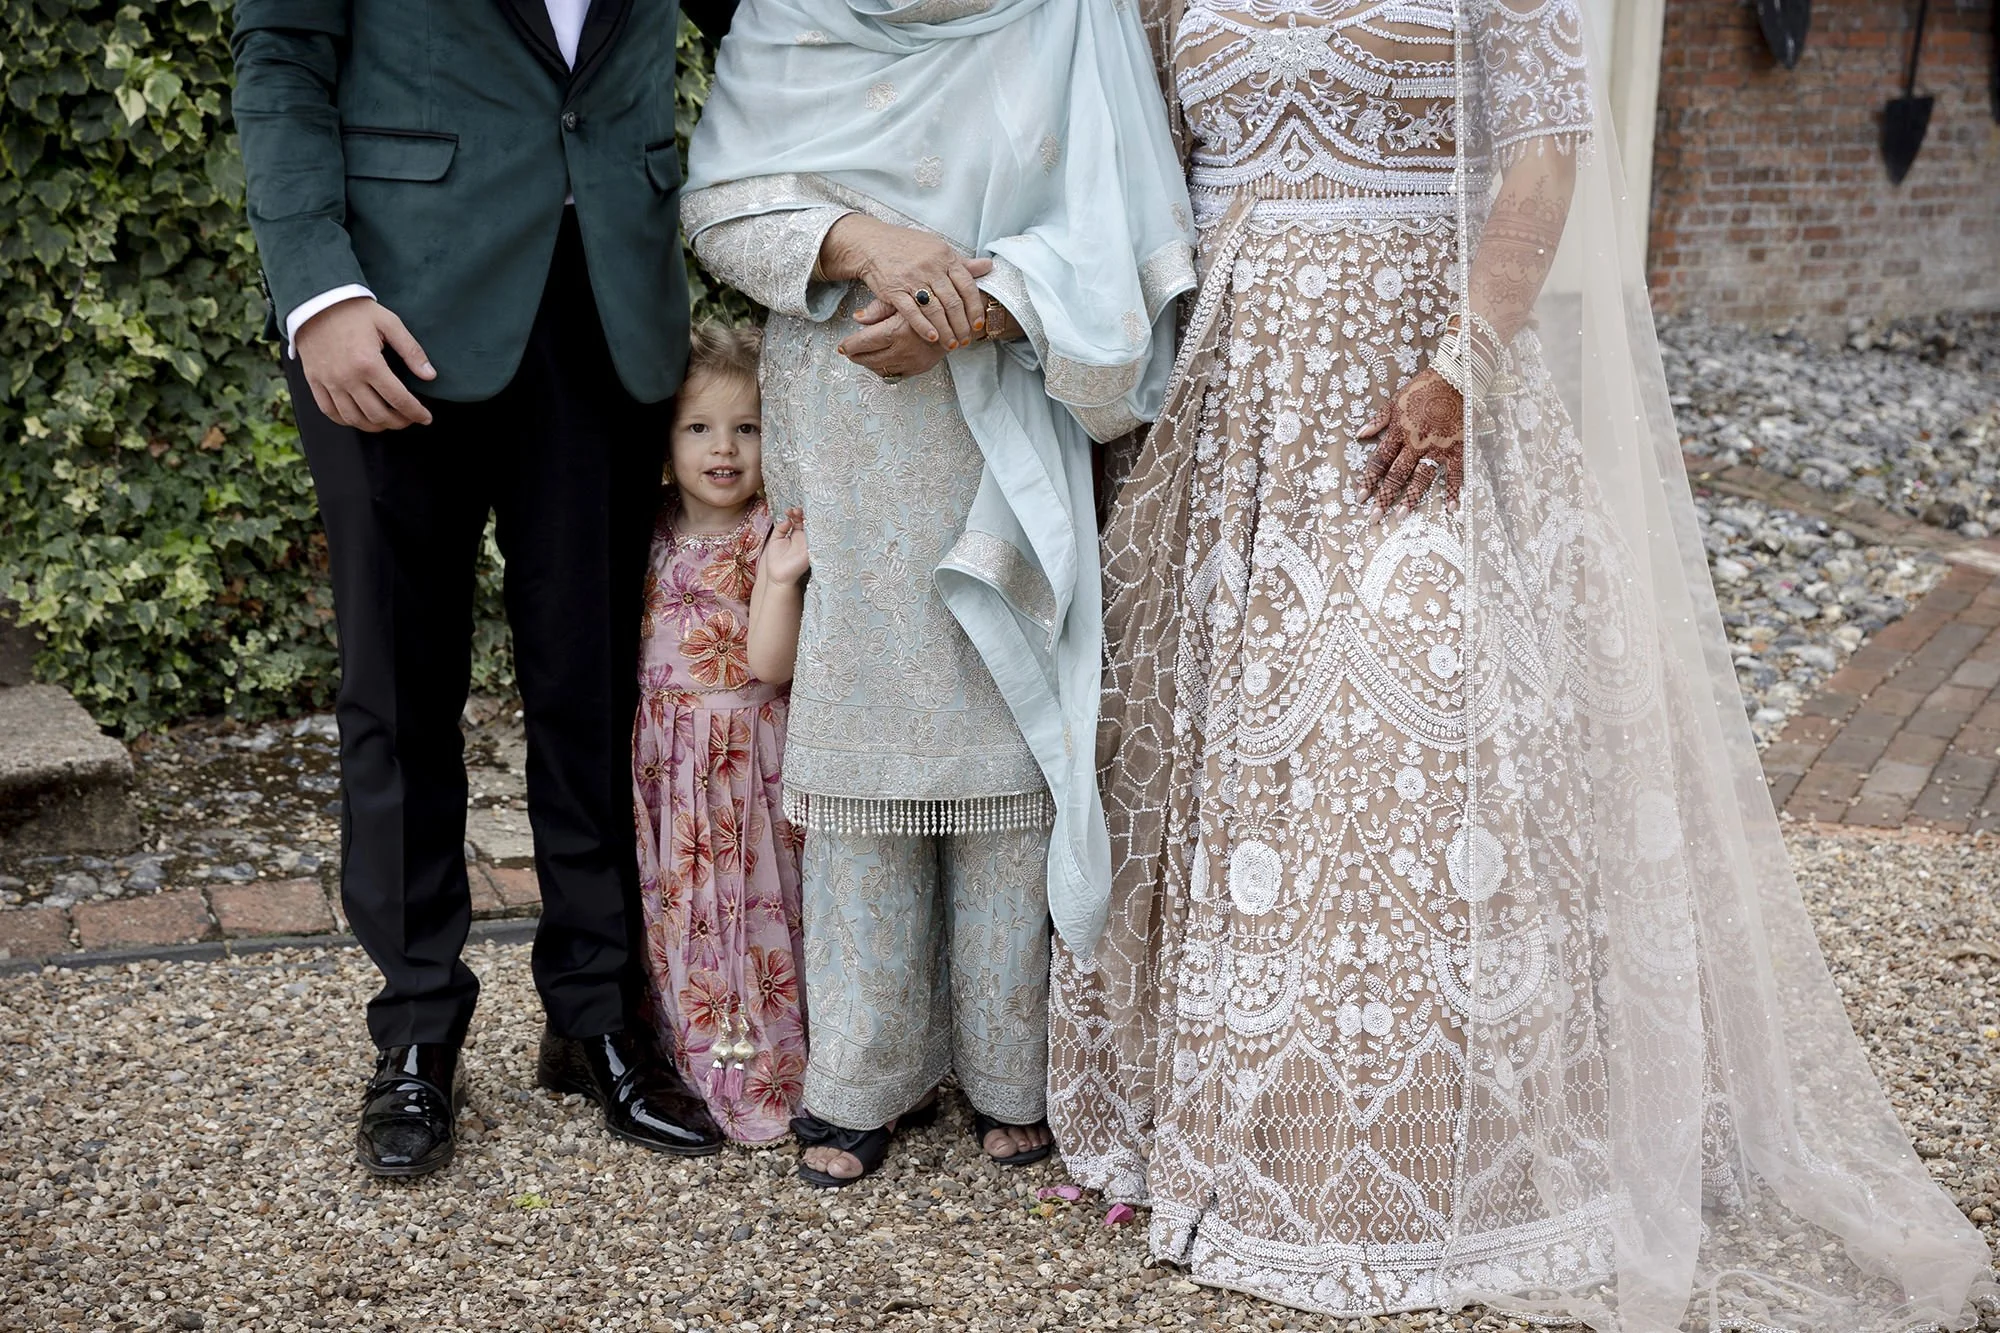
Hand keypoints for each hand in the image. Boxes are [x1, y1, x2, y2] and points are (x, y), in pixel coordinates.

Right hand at [294, 297, 436, 431]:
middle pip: (378, 415)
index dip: (416, 413)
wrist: (315, 301)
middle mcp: (347, 377)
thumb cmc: (354, 311)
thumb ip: (411, 351)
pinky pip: (330, 412)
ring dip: (376, 426)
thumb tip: (430, 375)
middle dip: (399, 422)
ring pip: (355, 419)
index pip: (399, 399)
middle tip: (409, 419)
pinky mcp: (315, 381)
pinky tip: (361, 418)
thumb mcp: (389, 324)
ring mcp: (329, 382)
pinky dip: (348, 421)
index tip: (426, 418)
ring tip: (389, 421)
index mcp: (369, 363)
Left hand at [761, 506, 809, 586]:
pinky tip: (809, 522)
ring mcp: (809, 543)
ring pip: (814, 527)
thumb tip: (788, 519)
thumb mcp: (775, 539)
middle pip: (808, 521)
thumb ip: (780, 528)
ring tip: (799, 513)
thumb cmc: (776, 560)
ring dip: (808, 519)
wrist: (778, 576)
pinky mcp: (812, 550)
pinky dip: (815, 530)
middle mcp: (804, 537)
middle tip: (795, 511)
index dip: (795, 513)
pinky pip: (817, 538)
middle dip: (803, 513)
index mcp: (796, 534)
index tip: (788, 511)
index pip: (799, 519)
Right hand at [818, 214, 991, 348]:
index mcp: (945, 257)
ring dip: (946, 331)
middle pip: (953, 302)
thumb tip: (988, 266)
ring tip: (951, 344)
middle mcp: (931, 267)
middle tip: (966, 340)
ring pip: (935, 310)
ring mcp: (912, 278)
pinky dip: (924, 327)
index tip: (977, 324)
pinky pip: (912, 312)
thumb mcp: (937, 249)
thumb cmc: (907, 247)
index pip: (967, 286)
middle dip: (961, 325)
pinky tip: (933, 337)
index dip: (974, 308)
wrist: (872, 243)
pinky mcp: (894, 289)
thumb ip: (962, 263)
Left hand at [837, 313, 949, 380]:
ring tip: (863, 355)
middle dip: (855, 356)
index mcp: (896, 331)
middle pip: (868, 360)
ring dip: (869, 363)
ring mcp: (912, 362)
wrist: (958, 318)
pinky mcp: (919, 368)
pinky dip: (884, 369)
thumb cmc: (929, 304)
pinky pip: (895, 374)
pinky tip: (881, 360)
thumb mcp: (903, 300)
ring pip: (880, 369)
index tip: (842, 346)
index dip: (849, 346)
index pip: (863, 343)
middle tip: (848, 351)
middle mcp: (903, 350)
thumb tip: (857, 317)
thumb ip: (878, 309)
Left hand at [1357, 367, 1463, 512]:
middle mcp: (1415, 444)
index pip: (1379, 461)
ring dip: (1411, 498)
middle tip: (1374, 517)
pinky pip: (1455, 474)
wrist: (1455, 378)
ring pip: (1421, 478)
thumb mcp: (1395, 401)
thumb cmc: (1423, 388)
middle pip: (1396, 474)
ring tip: (1401, 516)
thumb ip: (1378, 421)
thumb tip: (1359, 434)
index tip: (1360, 498)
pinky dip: (1454, 491)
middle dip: (1384, 497)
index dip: (1368, 480)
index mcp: (1398, 432)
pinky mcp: (1457, 448)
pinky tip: (1451, 508)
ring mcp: (1437, 448)